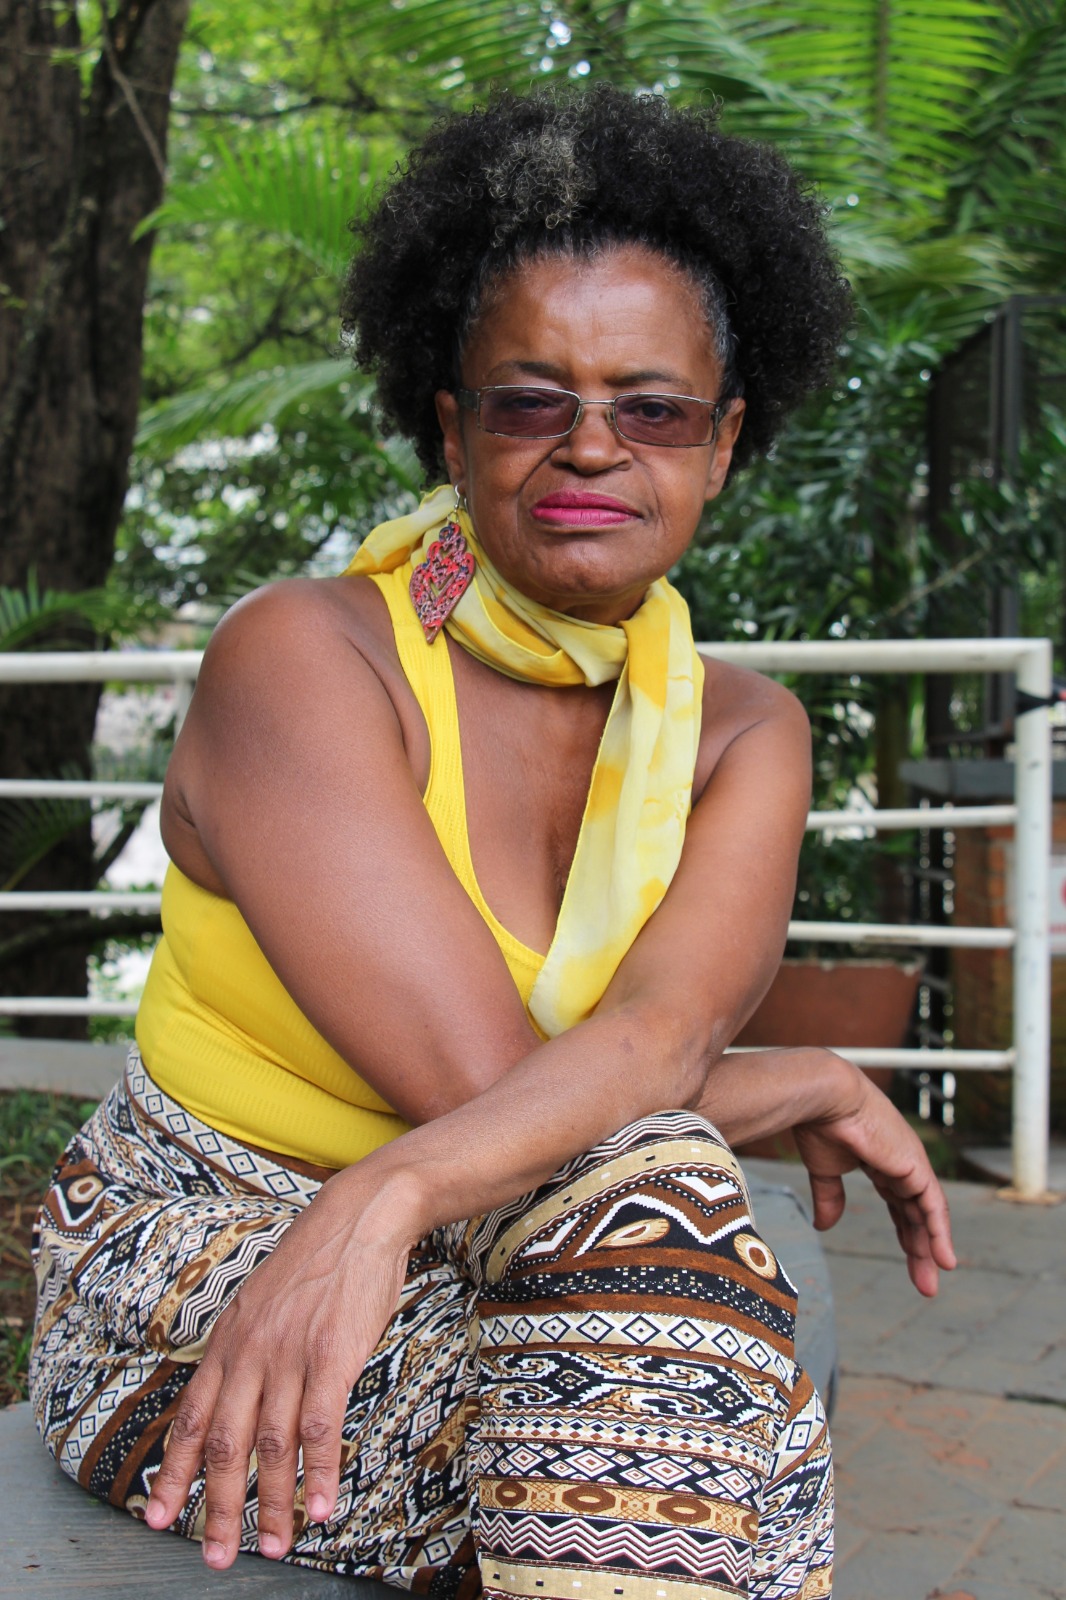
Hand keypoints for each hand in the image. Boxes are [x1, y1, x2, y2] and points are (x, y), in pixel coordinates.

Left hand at [145, 1164, 418, 1568]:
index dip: (173, 1472)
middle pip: (224, 1444)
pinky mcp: (332, 1356)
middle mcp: (251, 1353)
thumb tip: (236, 1393)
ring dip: (272, 1504)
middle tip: (216, 1556)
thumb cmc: (317, 1260)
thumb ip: (247, 1347)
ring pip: (271, 1445)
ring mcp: (290, 1355)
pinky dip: (318, 1474)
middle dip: (217, 1507)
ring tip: (274, 1547)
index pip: (190, 1418)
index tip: (159, 1517)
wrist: (359, 1216)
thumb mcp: (263, 1300)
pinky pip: (320, 1428)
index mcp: (229, 1341)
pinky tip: (319, 1509)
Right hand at [791, 1052, 956, 1297]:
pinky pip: (933, 1207)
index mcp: (881, 1160)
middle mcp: (901, 1163)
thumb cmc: (820, 1124)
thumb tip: (824, 1227)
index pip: (899, 1204)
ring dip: (931, 1249)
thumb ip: (830, 1197)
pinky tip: (944, 1259)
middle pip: (916, 1214)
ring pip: (927, 1215)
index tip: (909, 1260)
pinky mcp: (915, 1167)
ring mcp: (911, 1164)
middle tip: (924, 1283)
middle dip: (919, 1249)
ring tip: (931, 1282)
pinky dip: (940, 1233)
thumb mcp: (825, 1169)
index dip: (905, 1232)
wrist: (824, 1097)